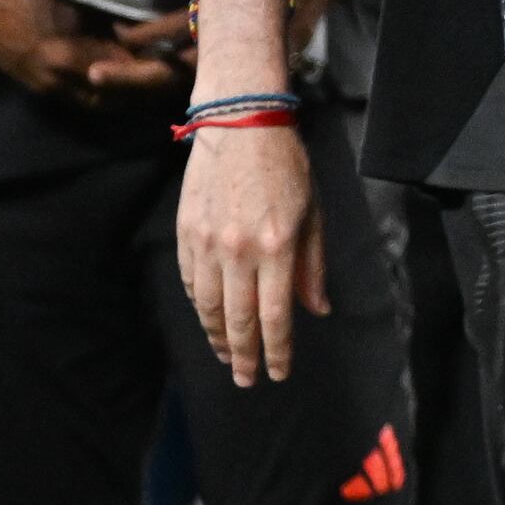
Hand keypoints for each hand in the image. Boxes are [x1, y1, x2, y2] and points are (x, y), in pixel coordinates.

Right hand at [174, 120, 324, 386]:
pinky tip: (210, 317)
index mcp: (277, 247)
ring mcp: (208, 243)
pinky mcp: (187, 232)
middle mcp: (239, 251)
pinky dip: (202, 306)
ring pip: (210, 306)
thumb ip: (312, 266)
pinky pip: (192, 282)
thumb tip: (317, 309)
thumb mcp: (313, 214)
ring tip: (226, 356)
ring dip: (218, 337)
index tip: (278, 372)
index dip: (277, 350)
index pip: (275, 316)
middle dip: (243, 356)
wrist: (240, 124)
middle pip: (239, 320)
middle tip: (245, 380)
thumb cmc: (286, 168)